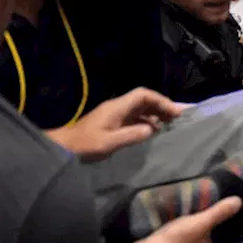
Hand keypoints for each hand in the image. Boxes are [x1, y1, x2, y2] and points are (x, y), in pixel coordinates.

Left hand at [46, 88, 184, 160]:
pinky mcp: (112, 123)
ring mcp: (114, 114)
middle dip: (162, 105)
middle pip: (144, 100)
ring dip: (156, 113)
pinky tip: (154, 131)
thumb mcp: (109, 143)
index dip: (161, 100)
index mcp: (117, 108)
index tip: (175, 112)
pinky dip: (147, 121)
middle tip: (178, 117)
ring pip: (140, 108)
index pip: (143, 95)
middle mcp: (117, 107)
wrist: (64, 147)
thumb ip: (131, 135)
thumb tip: (152, 129)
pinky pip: (134, 117)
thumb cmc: (85, 145)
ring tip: (170, 123)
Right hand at [150, 197, 242, 242]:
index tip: (205, 220)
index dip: (211, 232)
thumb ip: (219, 213)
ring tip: (178, 221)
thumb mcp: (202, 221)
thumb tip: (238, 202)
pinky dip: (169, 241)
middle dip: (195, 234)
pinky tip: (166, 231)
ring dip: (181, 237)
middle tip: (191, 218)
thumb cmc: (180, 238)